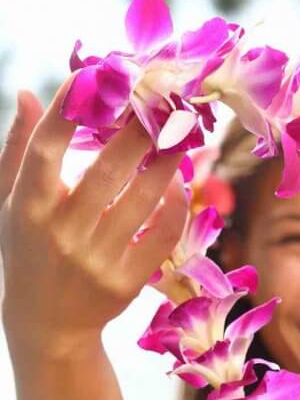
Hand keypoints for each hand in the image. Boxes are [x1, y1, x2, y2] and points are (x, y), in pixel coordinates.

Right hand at [0, 76, 188, 356]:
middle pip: (105, 170)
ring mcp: (95, 259)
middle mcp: (61, 233)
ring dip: (166, 161)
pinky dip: (175, 206)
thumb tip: (27, 94)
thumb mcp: (9, 205)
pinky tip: (180, 182)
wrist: (48, 325)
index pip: (47, 149)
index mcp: (28, 208)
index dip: (70, 110)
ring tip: (182, 133)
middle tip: (161, 99)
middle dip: (137, 130)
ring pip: (142, 200)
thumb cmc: (29, 251)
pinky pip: (161, 236)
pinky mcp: (126, 282)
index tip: (95, 75)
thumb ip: (17, 151)